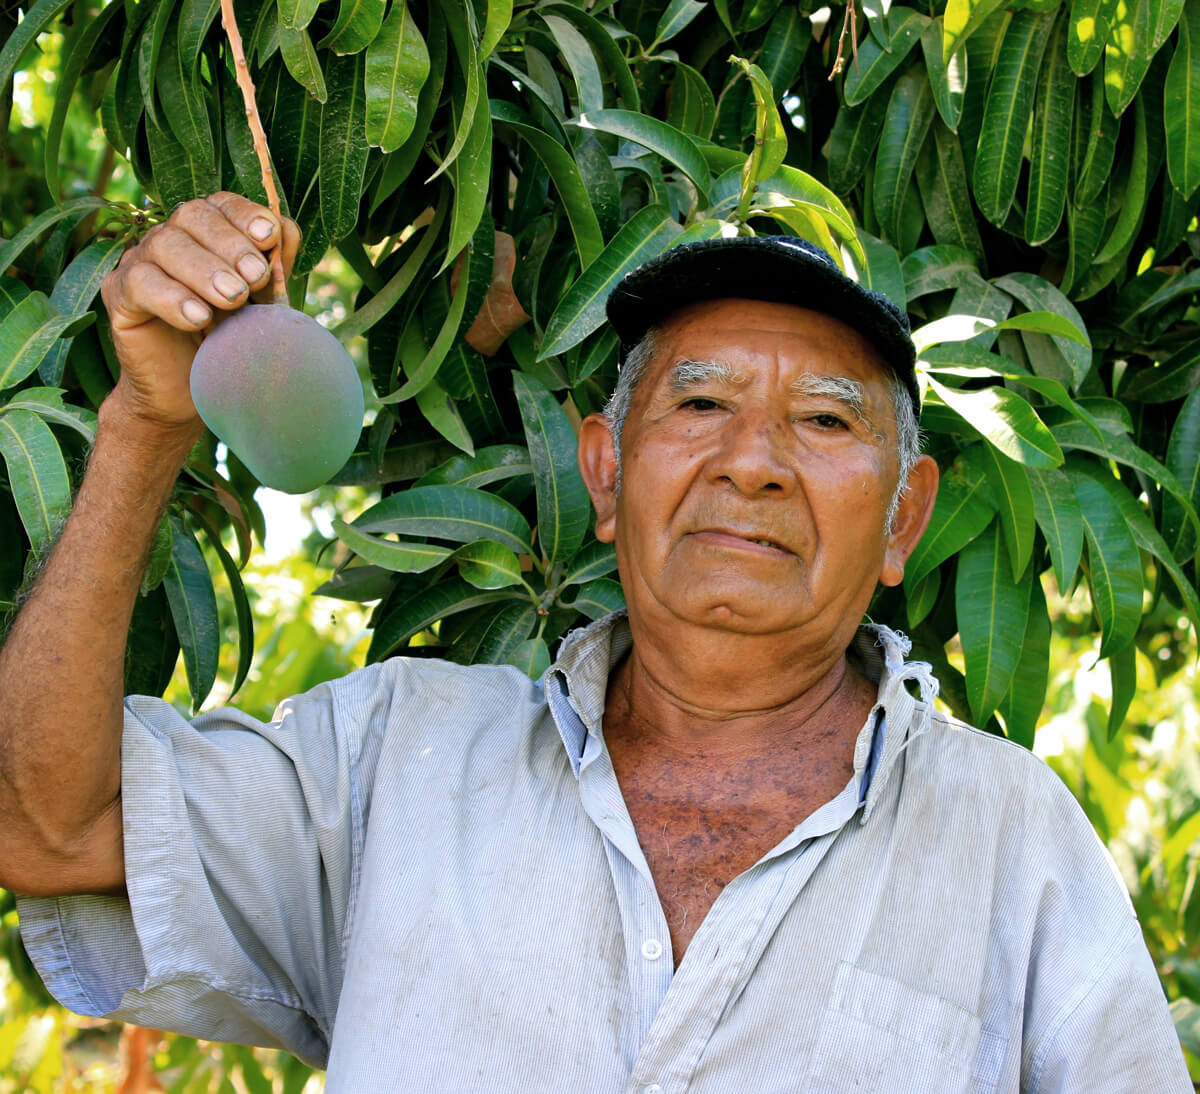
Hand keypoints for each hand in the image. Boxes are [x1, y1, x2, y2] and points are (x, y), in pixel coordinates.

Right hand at [99, 192, 300, 432]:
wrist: (193, 392)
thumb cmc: (231, 343)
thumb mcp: (263, 305)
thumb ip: (274, 268)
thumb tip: (286, 228)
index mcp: (207, 233)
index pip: (221, 204)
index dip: (245, 214)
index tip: (270, 237)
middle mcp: (171, 238)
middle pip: (193, 216)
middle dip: (229, 244)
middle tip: (255, 279)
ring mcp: (140, 261)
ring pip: (165, 244)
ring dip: (204, 269)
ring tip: (232, 299)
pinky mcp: (119, 294)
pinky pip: (139, 282)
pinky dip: (172, 297)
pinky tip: (198, 318)